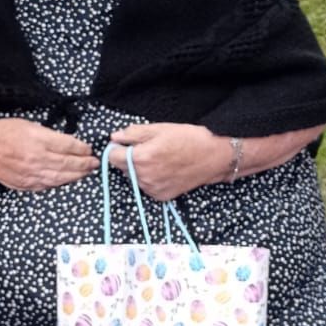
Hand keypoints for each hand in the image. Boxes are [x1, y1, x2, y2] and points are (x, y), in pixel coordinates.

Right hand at [0, 118, 98, 190]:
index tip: (89, 149)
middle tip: (95, 163)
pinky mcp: (26, 184)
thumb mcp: (27, 124)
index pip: (67, 145)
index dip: (81, 148)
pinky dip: (61, 182)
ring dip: (77, 175)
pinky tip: (69, 179)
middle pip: (67, 163)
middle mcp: (35, 157)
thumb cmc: (3, 132)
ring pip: (60, 177)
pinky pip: (48, 185)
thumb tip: (67, 143)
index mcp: (37, 139)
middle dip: (84, 164)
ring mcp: (31, 173)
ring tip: (87, 172)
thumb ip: (48, 134)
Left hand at [107, 123, 229, 201]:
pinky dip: (149, 179)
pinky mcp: (160, 196)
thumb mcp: (160, 129)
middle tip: (147, 149)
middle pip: (121, 168)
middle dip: (128, 158)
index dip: (117, 148)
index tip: (125, 144)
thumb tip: (115, 137)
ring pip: (133, 178)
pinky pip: (145, 187)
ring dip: (138, 169)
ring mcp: (152, 188)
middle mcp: (144, 176)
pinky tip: (164, 170)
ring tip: (158, 159)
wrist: (213, 158)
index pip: (112, 156)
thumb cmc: (188, 139)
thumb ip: (133, 133)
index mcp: (141, 158)